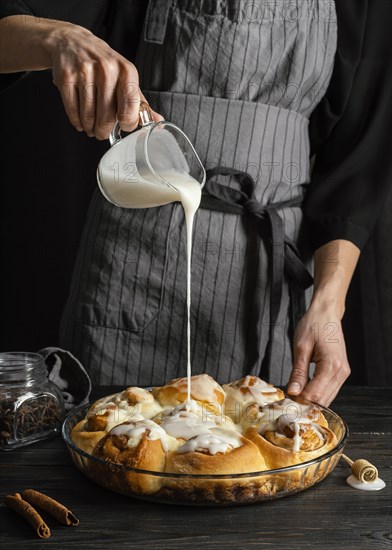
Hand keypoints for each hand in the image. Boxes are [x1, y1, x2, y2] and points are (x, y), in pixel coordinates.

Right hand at [45, 23, 162, 138]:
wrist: (74, 42)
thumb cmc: (104, 65)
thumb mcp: (126, 78)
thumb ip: (140, 102)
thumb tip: (158, 121)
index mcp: (126, 71)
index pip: (130, 110)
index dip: (127, 124)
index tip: (123, 126)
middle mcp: (107, 69)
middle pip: (107, 117)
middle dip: (104, 131)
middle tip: (102, 133)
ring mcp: (85, 72)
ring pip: (88, 116)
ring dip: (89, 127)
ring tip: (91, 127)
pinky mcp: (66, 77)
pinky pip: (72, 110)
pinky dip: (76, 121)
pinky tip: (80, 121)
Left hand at [287, 303, 350, 406]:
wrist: (327, 312)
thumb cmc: (314, 324)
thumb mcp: (301, 347)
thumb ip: (298, 372)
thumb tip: (293, 392)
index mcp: (331, 366)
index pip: (315, 395)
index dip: (299, 401)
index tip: (285, 402)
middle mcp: (341, 372)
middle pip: (322, 400)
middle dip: (305, 403)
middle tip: (287, 400)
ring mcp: (343, 373)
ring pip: (327, 398)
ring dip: (311, 399)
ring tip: (294, 393)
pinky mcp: (341, 372)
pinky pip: (329, 389)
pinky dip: (317, 392)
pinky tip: (304, 388)